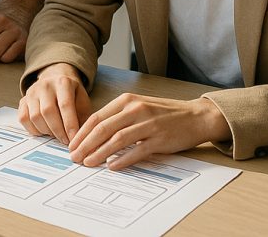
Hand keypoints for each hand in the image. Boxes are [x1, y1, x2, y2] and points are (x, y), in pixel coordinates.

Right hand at [18, 62, 90, 143]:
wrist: (56, 81)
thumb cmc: (72, 96)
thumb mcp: (82, 101)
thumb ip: (82, 117)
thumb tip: (79, 137)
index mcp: (63, 82)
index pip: (65, 105)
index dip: (69, 124)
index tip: (74, 139)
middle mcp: (45, 85)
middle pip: (47, 111)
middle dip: (58, 131)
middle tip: (65, 141)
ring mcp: (31, 92)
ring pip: (35, 117)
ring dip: (46, 131)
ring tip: (56, 135)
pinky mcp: (23, 100)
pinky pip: (24, 119)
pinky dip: (34, 130)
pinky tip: (44, 131)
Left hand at [67, 94, 230, 169]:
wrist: (196, 116)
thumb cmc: (164, 114)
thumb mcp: (138, 107)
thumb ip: (118, 117)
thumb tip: (93, 134)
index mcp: (127, 101)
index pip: (97, 117)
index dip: (82, 133)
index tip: (71, 145)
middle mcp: (136, 110)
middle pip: (103, 128)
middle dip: (85, 144)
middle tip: (75, 157)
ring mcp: (148, 124)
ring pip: (117, 140)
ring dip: (99, 153)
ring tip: (88, 163)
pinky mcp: (160, 139)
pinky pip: (137, 151)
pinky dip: (123, 159)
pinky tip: (112, 166)